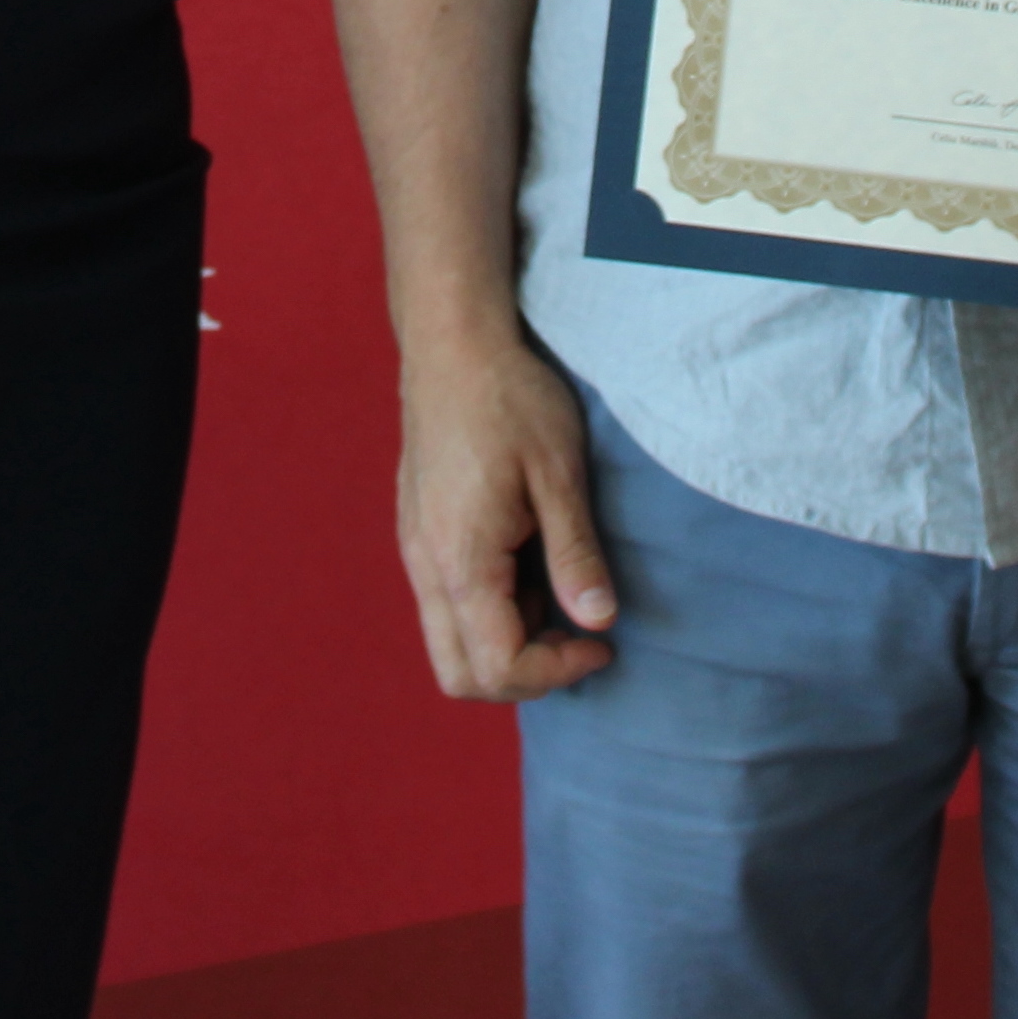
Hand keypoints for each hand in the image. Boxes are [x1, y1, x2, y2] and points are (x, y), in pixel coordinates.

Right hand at [393, 323, 620, 700]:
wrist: (453, 343)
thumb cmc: (510, 399)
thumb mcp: (558, 473)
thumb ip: (575, 554)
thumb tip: (599, 622)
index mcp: (461, 559)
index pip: (497, 666)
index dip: (556, 671)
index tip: (602, 640)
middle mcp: (425, 566)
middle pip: (460, 675)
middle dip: (524, 675)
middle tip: (577, 634)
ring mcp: (416, 550)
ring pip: (450, 643)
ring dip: (507, 642)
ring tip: (554, 587)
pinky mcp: (418, 532)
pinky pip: (446, 605)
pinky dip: (489, 611)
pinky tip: (526, 561)